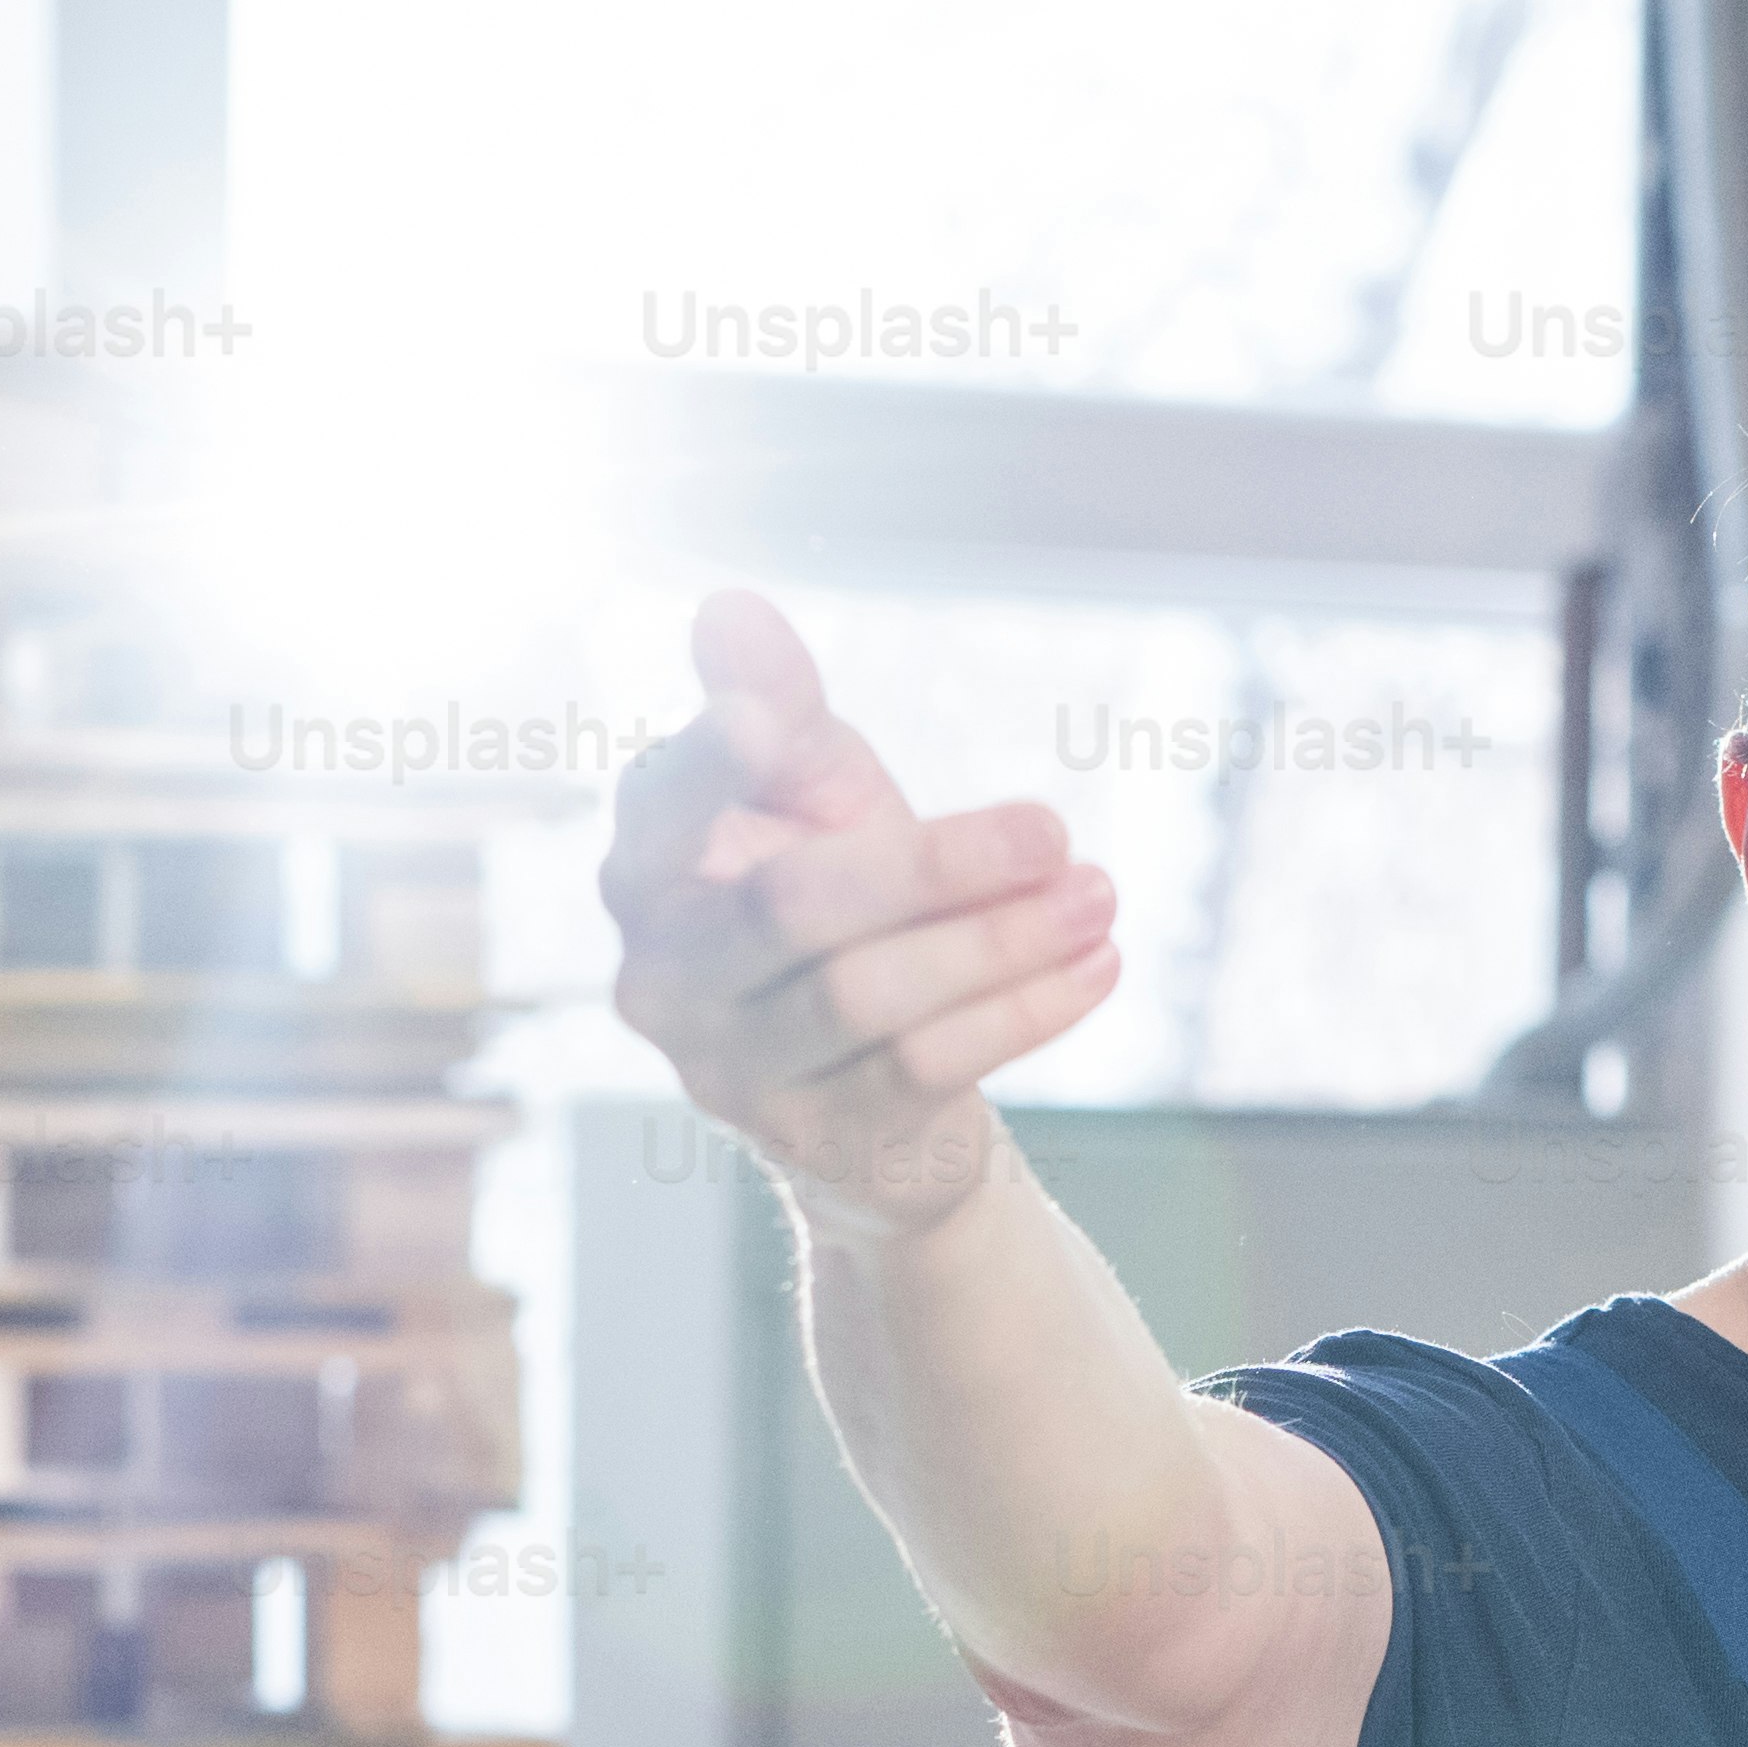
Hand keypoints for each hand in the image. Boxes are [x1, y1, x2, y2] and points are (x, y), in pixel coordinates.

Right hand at [597, 589, 1124, 1231]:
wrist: (871, 1091)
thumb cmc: (835, 902)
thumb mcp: (813, 797)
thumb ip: (779, 706)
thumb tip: (729, 608)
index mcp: (649, 867)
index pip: (661, 805)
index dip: (710, 767)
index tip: (771, 724)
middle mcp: (665, 975)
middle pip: (794, 908)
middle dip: (933, 864)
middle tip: (1053, 829)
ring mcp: (733, 1068)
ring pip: (870, 997)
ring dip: (1001, 942)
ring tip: (1098, 895)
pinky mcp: (818, 1138)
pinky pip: (930, 1064)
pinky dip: (1025, 1010)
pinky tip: (1098, 965)